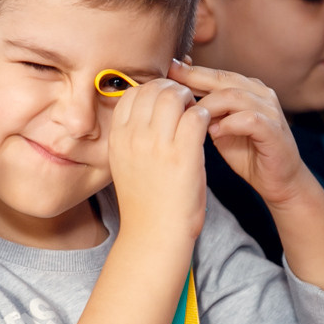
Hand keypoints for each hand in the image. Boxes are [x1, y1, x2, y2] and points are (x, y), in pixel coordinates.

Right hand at [108, 77, 209, 247]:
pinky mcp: (182, 154)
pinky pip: (196, 115)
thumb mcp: (124, 163)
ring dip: (189, 99)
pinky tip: (206, 125)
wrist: (154, 234)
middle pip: (153, 89)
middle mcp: (133, 137)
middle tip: (185, 103)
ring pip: (174, 96)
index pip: (131, 93)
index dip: (152, 90)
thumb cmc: (145, 202)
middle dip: (173, 89)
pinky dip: (204, 114)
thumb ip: (131, 136)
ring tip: (195, 113)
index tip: (165, 101)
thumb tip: (146, 111)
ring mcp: (157, 144)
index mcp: (117, 138)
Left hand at [171, 61, 311, 207]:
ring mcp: (270, 109)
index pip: (214, 74)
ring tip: (189, 117)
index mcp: (245, 89)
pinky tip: (214, 132)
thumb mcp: (219, 128)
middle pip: (222, 78)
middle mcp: (259, 93)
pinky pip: (250, 119)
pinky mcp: (275, 129)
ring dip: (209, 105)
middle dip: (194, 79)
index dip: (189, 72)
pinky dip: (230, 124)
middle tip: (170, 83)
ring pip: (234, 96)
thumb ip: (204, 112)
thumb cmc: (248, 153)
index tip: (165, 71)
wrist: (278, 180)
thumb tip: (172, 99)